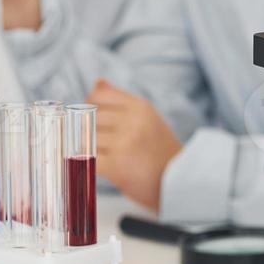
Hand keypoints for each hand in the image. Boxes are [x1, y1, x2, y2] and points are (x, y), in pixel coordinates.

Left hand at [89, 80, 182, 212]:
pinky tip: (99, 167)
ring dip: (87, 149)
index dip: (89, 107)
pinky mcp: (116, 165)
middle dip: (87, 130)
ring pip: (85, 138)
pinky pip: (86, 158)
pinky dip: (86, 164)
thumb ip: (121, 101)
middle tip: (99, 143)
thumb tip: (98, 83)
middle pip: (88, 118)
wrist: (178, 180)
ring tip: (103, 157)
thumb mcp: (147, 117)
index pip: (97, 96)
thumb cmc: (161, 150)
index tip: (93, 119)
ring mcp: (124, 143)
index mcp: (139, 106)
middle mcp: (132, 121)